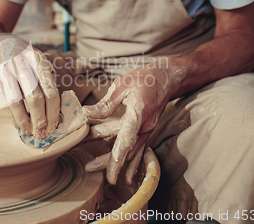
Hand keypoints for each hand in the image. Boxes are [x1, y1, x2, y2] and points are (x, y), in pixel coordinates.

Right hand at [0, 37, 59, 138]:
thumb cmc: (23, 57)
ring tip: (31, 132)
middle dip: (40, 120)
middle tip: (44, 133)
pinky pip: (3, 103)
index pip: (50, 90)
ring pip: (17, 103)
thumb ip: (47, 79)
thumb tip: (57, 110)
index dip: (53, 112)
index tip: (55, 125)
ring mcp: (4, 72)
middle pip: (34, 98)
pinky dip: (13, 117)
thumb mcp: (38, 60)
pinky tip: (19, 126)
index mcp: (37, 60)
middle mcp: (21, 64)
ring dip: (25, 122)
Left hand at [83, 65, 184, 184]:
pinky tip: (126, 176)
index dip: (118, 156)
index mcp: (139, 113)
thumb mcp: (121, 86)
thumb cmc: (144, 78)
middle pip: (126, 149)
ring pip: (130, 151)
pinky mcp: (147, 130)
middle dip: (109, 162)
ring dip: (114, 161)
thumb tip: (86, 113)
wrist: (167, 78)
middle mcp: (145, 126)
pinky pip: (137, 149)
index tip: (111, 171)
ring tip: (94, 166)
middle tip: (89, 168)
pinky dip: (131, 162)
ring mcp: (147, 130)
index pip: (127, 138)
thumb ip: (105, 104)